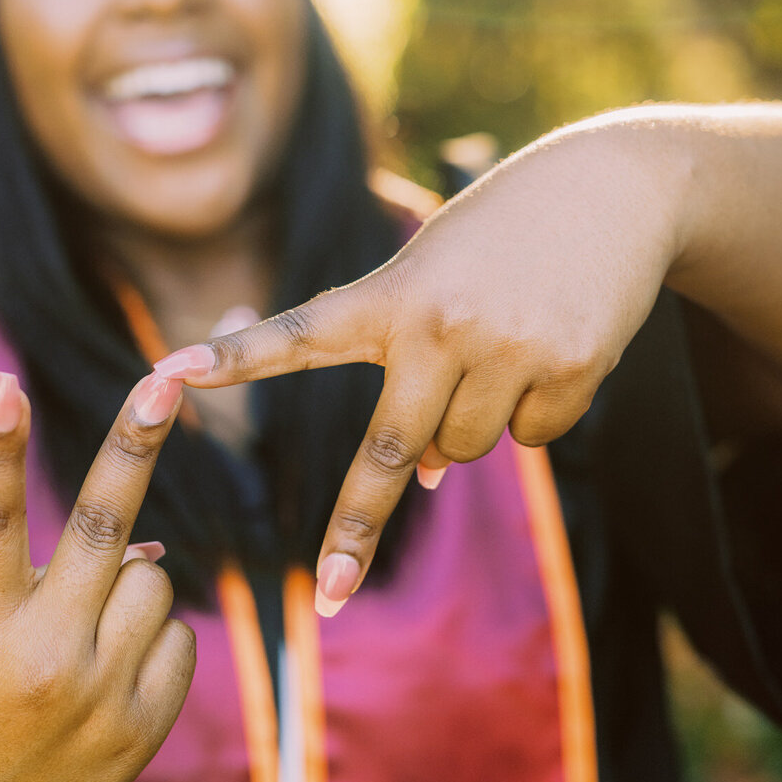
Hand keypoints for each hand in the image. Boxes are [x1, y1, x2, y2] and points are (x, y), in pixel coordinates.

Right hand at [0, 367, 194, 781]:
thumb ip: (37, 587)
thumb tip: (145, 542)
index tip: (7, 383)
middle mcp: (46, 663)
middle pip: (104, 530)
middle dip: (135, 444)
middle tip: (165, 377)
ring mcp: (104, 699)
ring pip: (153, 579)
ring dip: (127, 582)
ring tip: (83, 632)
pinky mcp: (146, 730)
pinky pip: (175, 636)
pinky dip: (150, 634)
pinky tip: (112, 672)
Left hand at [155, 119, 690, 613]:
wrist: (615, 187)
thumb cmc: (503, 234)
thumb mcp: (434, 274)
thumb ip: (410, 368)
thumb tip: (428, 476)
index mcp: (390, 295)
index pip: (299, 335)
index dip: (236, 359)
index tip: (166, 376)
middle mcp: (440, 324)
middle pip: (394, 451)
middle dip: (356, 528)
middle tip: (330, 594)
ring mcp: (507, 346)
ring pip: (467, 448)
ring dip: (472, 429)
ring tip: (501, 347)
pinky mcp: (570, 365)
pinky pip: (535, 435)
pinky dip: (539, 411)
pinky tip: (553, 346)